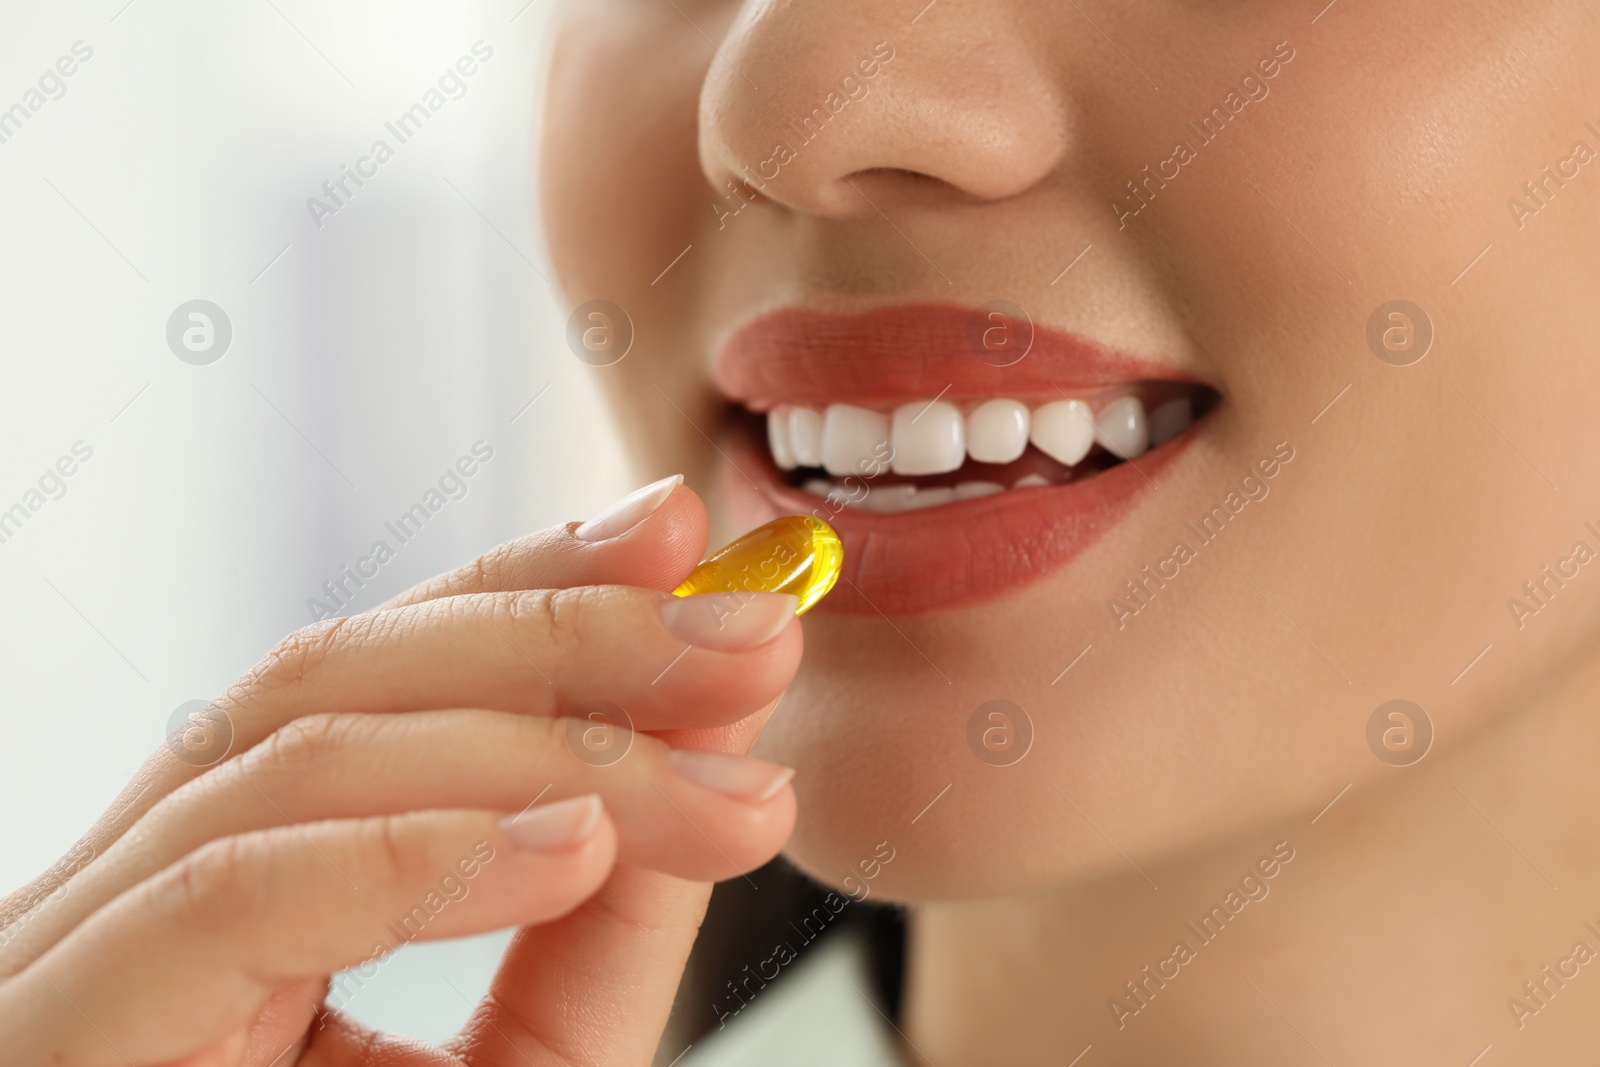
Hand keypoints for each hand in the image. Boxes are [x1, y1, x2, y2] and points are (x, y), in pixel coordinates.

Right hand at [0, 478, 799, 1065]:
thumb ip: (597, 933)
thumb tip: (714, 779)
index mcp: (242, 870)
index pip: (389, 674)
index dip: (535, 582)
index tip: (693, 541)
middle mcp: (149, 880)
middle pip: (341, 670)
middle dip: (563, 630)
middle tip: (747, 628)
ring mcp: (80, 950)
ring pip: (294, 751)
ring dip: (534, 736)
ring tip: (716, 768)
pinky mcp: (62, 1029)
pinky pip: (226, 894)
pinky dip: (409, 852)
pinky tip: (565, 843)